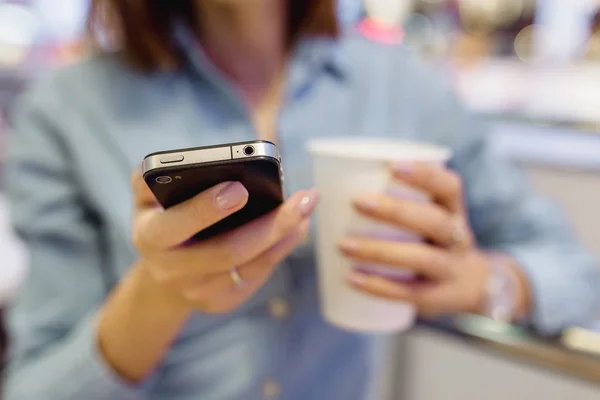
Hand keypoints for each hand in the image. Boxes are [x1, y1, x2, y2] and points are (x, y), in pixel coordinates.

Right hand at [131, 172, 317, 314]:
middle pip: (227, 251)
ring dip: (285, 235)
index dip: (206, 209)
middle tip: (302, 199)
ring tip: (307, 206)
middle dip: (269, 224)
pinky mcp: (223, 302)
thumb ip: (153, 177)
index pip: (175, 225)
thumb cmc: (162, 220)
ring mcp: (199, 292)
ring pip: (250, 265)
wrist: (164, 274)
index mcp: (150, 237)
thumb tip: (182, 163)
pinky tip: (299, 226)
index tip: (239, 188)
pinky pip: (258, 274)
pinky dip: (282, 249)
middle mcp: (172, 271)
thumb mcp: (146, 198)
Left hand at [338, 163, 489, 318]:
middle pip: (435, 221)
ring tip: (343, 245)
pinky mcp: (440, 298)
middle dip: (396, 210)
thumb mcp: (427, 215)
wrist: (471, 285)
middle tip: (357, 201)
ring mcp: (452, 269)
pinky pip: (410, 292)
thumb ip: (395, 200)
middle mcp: (458, 238)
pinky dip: (379, 285)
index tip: (392, 165)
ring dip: (380, 250)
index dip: (425, 175)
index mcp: (453, 210)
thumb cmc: (430, 239)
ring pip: (422, 257)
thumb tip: (330, 185)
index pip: (449, 187)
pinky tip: (352, 278)